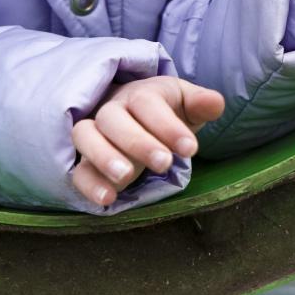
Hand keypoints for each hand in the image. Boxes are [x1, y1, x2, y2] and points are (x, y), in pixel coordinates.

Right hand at [71, 76, 223, 208]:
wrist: (133, 117)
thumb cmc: (164, 111)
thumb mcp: (184, 104)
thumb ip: (200, 104)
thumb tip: (216, 103)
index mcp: (140, 94)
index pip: (147, 102)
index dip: (167, 125)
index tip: (190, 148)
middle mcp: (112, 109)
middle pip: (113, 118)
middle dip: (138, 141)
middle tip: (164, 163)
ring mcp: (95, 134)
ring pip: (85, 136)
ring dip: (104, 157)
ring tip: (126, 177)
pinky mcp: (85, 161)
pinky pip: (78, 169)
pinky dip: (89, 184)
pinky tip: (108, 200)